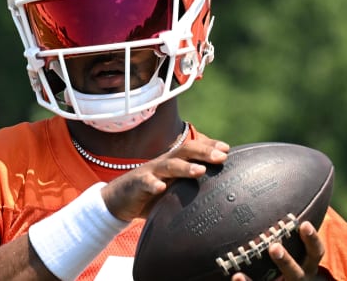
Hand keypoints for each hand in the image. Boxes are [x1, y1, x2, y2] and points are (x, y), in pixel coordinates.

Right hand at [101, 133, 229, 221]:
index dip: (209, 147)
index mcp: (173, 161)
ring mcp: (150, 172)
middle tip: (221, 157)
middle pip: (184, 151)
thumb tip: (217, 190)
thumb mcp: (173, 186)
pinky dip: (153, 184)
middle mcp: (163, 162)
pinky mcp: (137, 184)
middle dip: (203, 152)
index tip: (227, 149)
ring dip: (184, 167)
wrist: (119, 199)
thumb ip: (189, 184)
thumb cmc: (151, 193)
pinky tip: (161, 188)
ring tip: (199, 170)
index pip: (193, 149)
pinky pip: (146, 183)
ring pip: (169, 166)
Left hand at [230, 221, 325, 280]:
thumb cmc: (289, 243)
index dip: (312, 239)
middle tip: (273, 247)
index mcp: (307, 260)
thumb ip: (289, 213)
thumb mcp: (293, 233)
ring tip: (241, 271)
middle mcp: (298, 275)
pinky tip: (234, 276)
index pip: (316, 252)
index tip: (303, 224)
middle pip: (297, 273)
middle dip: (286, 261)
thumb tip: (284, 171)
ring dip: (258, 280)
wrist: (281, 275)